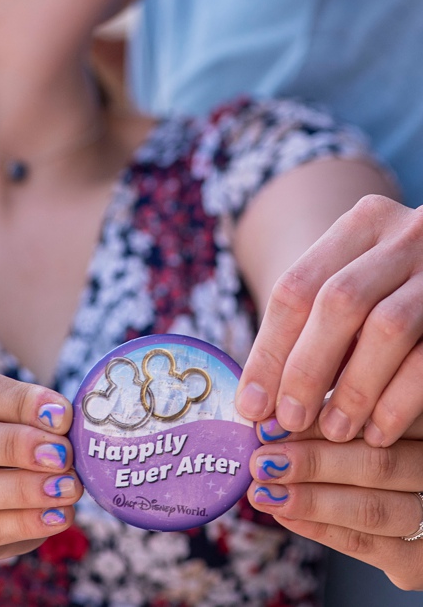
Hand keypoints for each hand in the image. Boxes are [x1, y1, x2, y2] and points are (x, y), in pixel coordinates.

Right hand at [0, 363, 80, 562]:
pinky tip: (56, 515)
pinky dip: (23, 524)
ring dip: (23, 490)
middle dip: (13, 447)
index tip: (61, 414)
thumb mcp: (0, 403)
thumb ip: (27, 410)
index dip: (17, 402)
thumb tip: (63, 421)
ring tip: (68, 487)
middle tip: (63, 454)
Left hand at [238, 195, 422, 445]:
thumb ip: (310, 326)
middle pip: (337, 301)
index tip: (250, 403)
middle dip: (307, 368)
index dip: (269, 350)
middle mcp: (406, 235)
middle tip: (287, 419)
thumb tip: (255, 399)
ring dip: (354, 388)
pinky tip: (377, 432)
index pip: (296, 287)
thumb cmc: (390, 295)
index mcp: (362, 223)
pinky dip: (399, 399)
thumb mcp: (352, 286)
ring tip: (332, 431)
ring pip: (387, 327)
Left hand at [248, 413, 422, 590]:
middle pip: (377, 464)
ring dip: (310, 500)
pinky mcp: (420, 560)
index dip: (316, 423)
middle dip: (311, 462)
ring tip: (263, 491)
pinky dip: (320, 529)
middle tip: (261, 461)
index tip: (268, 425)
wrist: (405, 516)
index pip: (373, 420)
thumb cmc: (363, 458)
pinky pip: (368, 545)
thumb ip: (325, 418)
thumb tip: (264, 417)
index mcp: (421, 428)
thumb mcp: (355, 427)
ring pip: (372, 509)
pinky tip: (285, 514)